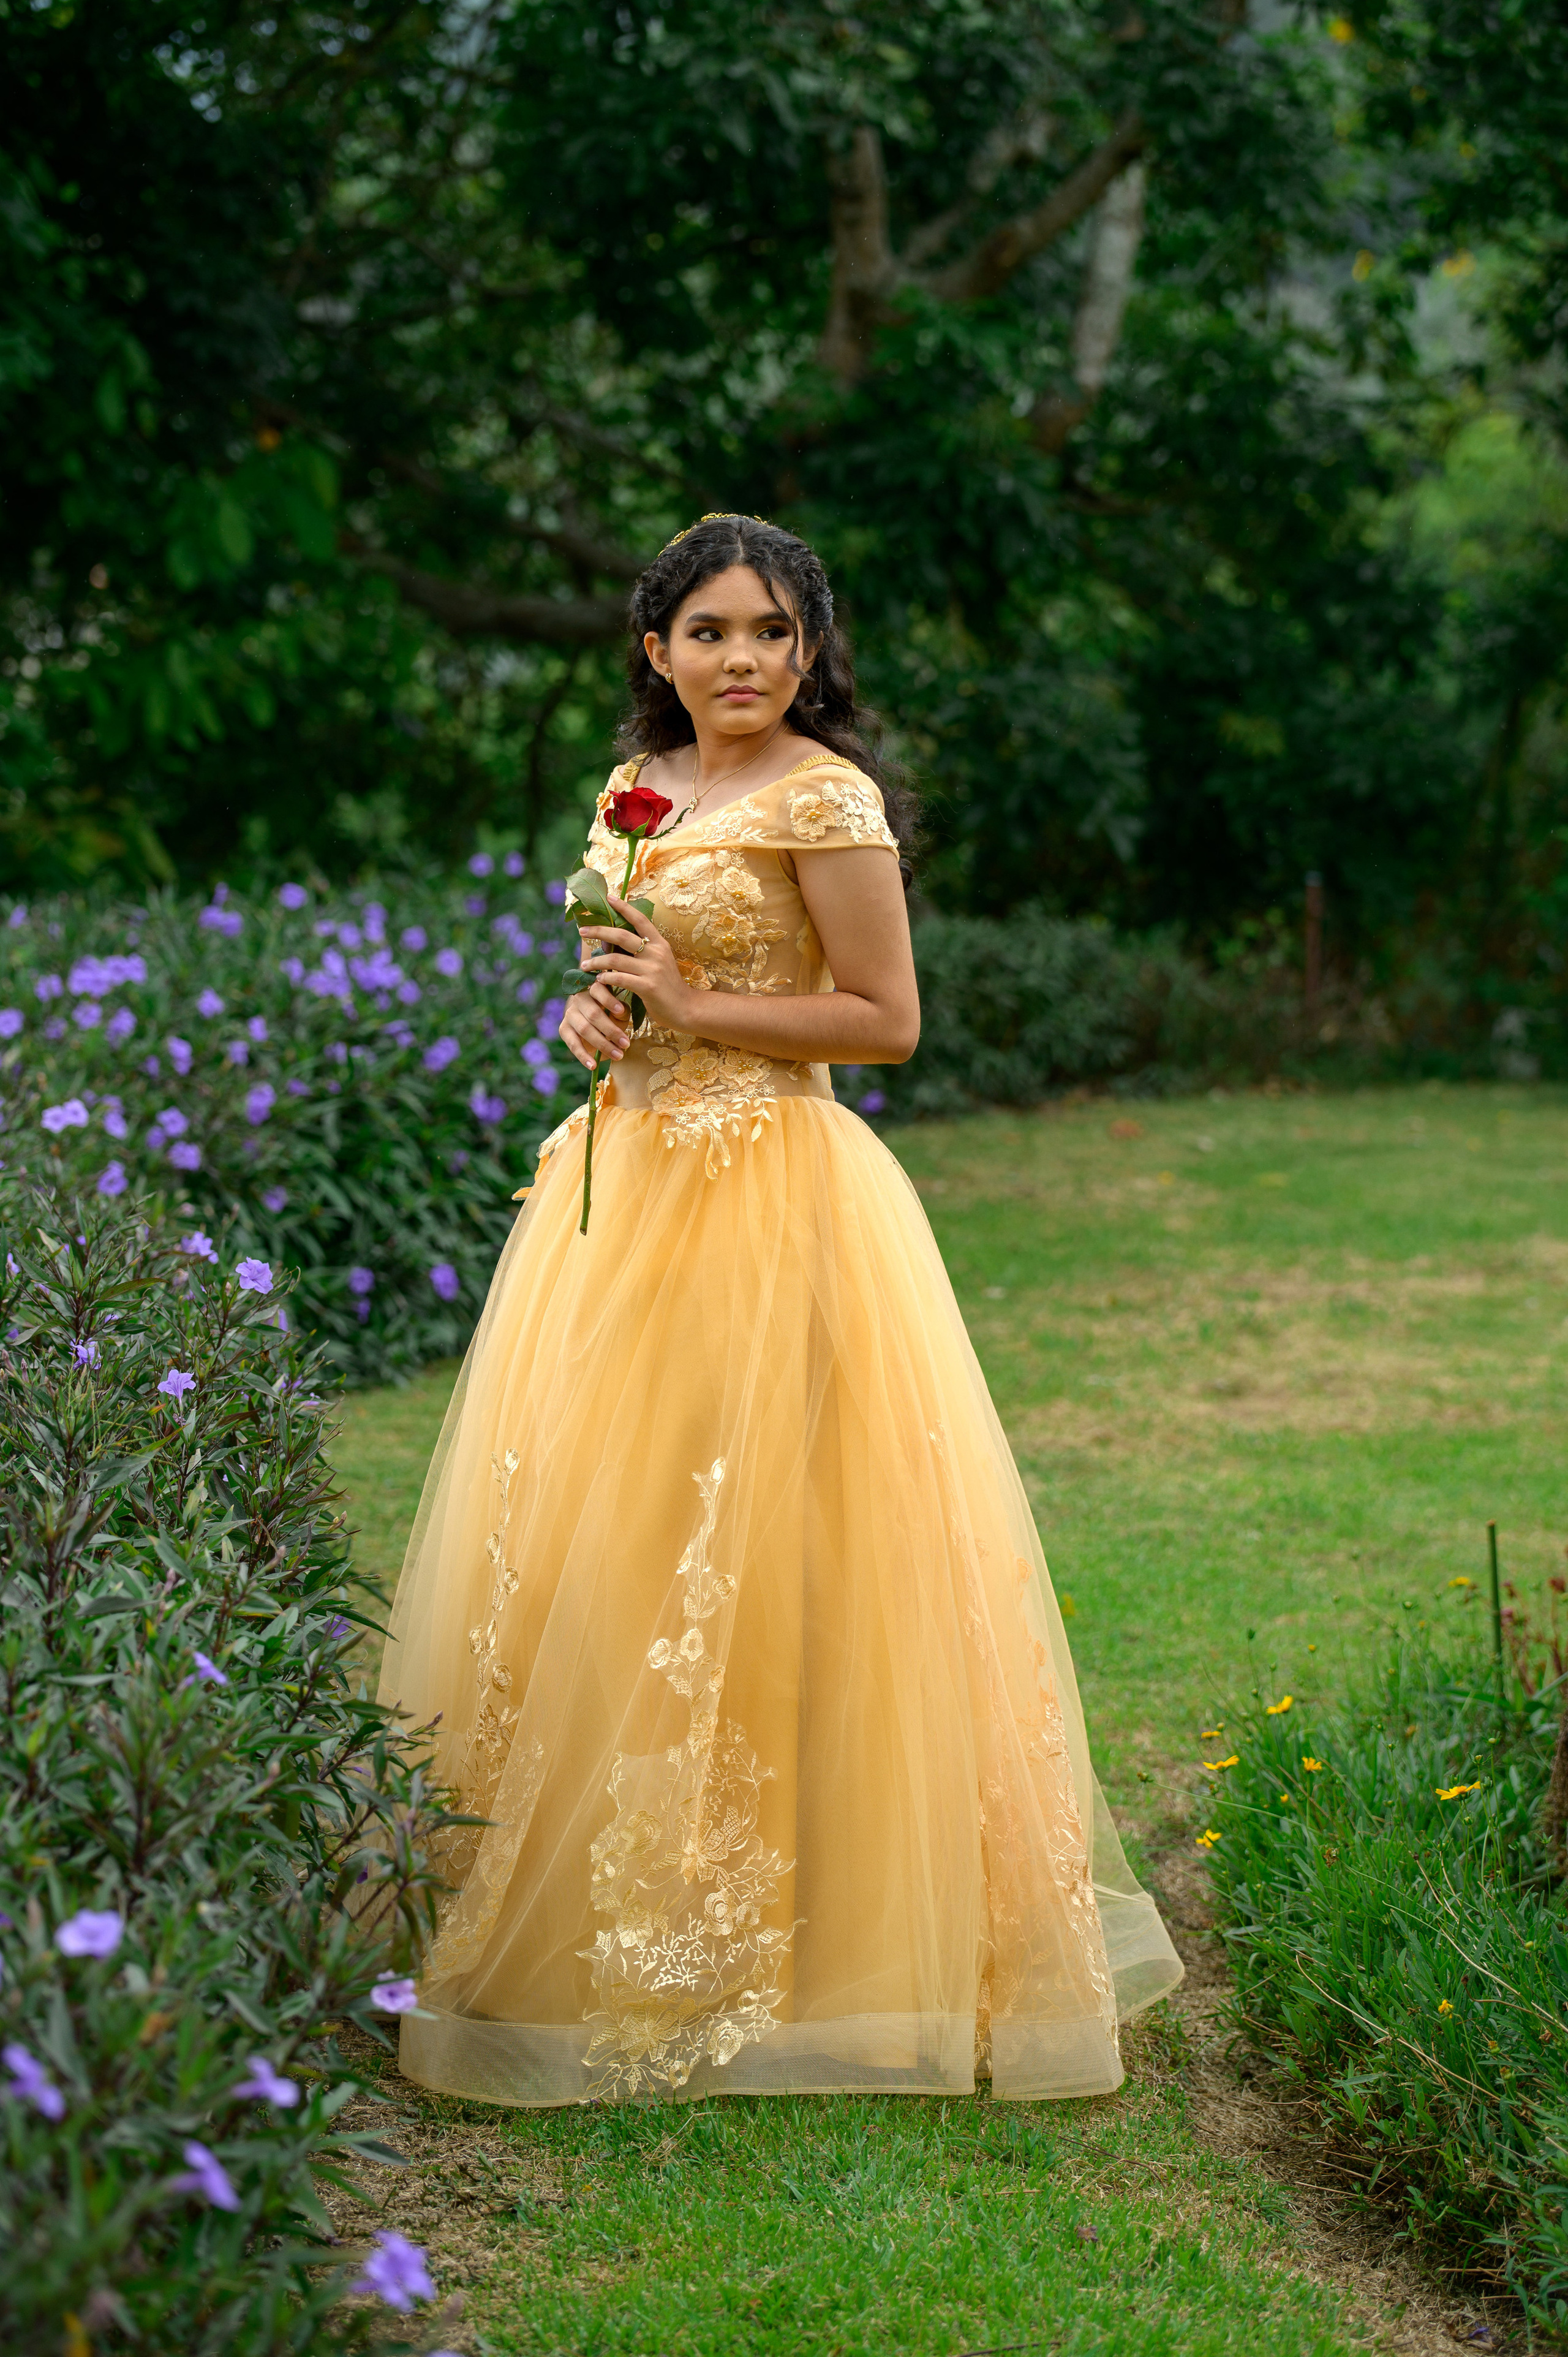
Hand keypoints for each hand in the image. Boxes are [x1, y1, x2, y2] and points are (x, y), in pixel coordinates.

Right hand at [559, 976, 631, 1070]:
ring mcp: (570, 1014)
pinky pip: (573, 1043)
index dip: (609, 1000)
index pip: (598, 990)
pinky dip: (583, 1056)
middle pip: (593, 1014)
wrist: (591, 1020)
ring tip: (618, 1056)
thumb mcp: (619, 1010)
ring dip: (603, 1045)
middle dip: (611, 1031)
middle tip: (626, 1044)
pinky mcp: (564, 1029)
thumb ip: (621, 1011)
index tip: (621, 1012)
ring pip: (585, 1029)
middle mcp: (579, 999)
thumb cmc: (610, 1013)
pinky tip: (593, 1065)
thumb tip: (620, 1013)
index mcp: (594, 989)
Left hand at [578, 896, 693, 1032]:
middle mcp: (656, 953)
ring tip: (585, 965)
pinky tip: (599, 980)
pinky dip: (606, 978)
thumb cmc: (668, 986)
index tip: (609, 898)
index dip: (624, 907)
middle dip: (598, 930)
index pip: (640, 919)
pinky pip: (619, 978)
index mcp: (660, 944)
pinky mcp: (647, 987)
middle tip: (582, 930)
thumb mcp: (660, 962)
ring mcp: (652, 969)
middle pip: (621, 935)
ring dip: (596, 962)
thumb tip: (616, 942)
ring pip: (615, 959)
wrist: (686, 1008)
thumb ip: (643, 951)